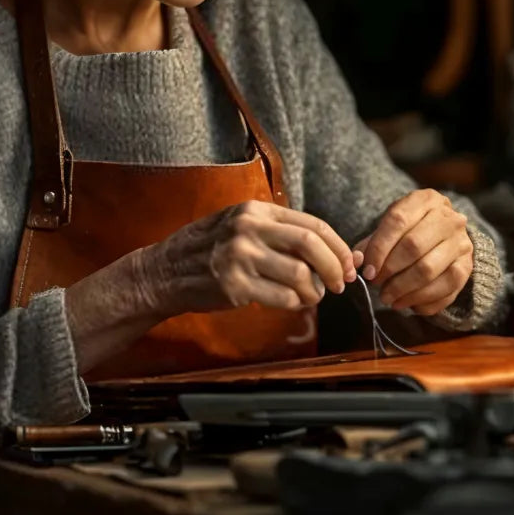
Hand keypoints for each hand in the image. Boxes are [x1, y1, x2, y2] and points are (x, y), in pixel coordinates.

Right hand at [133, 200, 356, 318]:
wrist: (165, 271)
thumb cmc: (210, 250)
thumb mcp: (242, 226)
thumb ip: (283, 235)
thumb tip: (338, 252)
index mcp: (255, 210)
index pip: (312, 224)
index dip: (338, 247)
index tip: (348, 264)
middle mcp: (248, 228)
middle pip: (310, 245)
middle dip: (334, 268)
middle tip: (340, 283)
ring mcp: (240, 257)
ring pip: (300, 274)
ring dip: (314, 291)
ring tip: (310, 295)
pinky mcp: (234, 285)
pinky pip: (282, 298)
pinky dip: (295, 304)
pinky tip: (290, 302)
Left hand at [354, 189, 472, 315]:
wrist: (446, 235)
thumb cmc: (410, 230)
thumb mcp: (390, 227)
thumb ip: (371, 243)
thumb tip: (355, 262)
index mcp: (425, 200)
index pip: (398, 221)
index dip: (379, 248)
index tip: (368, 271)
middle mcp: (448, 219)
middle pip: (414, 247)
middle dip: (390, 271)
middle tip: (377, 285)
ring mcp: (461, 243)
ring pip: (429, 271)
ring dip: (404, 290)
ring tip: (388, 298)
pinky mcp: (468, 267)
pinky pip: (446, 290)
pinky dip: (423, 302)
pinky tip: (408, 304)